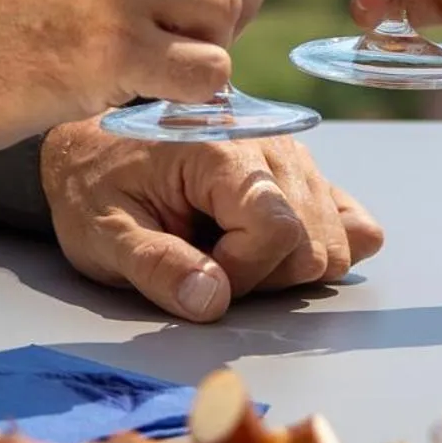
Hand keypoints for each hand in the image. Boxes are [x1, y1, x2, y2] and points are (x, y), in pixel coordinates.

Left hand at [39, 122, 385, 321]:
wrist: (91, 148)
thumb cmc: (94, 188)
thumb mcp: (101, 234)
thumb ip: (155, 267)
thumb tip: (214, 300)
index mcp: (218, 149)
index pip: (277, 229)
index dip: (242, 272)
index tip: (196, 273)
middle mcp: (268, 142)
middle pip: (315, 241)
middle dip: (265, 275)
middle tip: (209, 264)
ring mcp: (291, 154)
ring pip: (336, 237)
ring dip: (286, 264)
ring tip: (228, 250)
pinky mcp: (301, 171)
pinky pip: (350, 219)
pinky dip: (320, 247)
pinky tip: (269, 250)